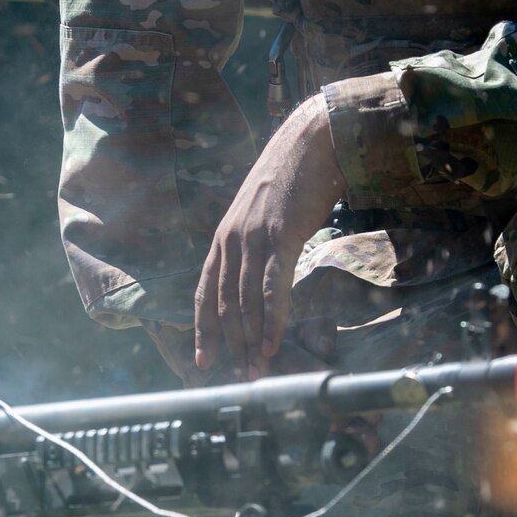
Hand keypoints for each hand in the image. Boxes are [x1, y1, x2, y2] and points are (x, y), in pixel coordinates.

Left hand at [195, 95, 346, 379]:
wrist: (313, 140)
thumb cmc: (294, 176)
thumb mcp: (263, 213)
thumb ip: (255, 242)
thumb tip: (263, 270)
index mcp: (223, 236)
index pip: (206, 291)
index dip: (203, 328)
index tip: (203, 360)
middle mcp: (230, 240)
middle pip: (225, 304)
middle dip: (231, 344)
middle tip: (240, 376)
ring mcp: (252, 239)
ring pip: (245, 302)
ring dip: (250, 341)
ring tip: (257, 370)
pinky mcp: (279, 238)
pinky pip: (271, 289)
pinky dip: (271, 321)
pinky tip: (272, 343)